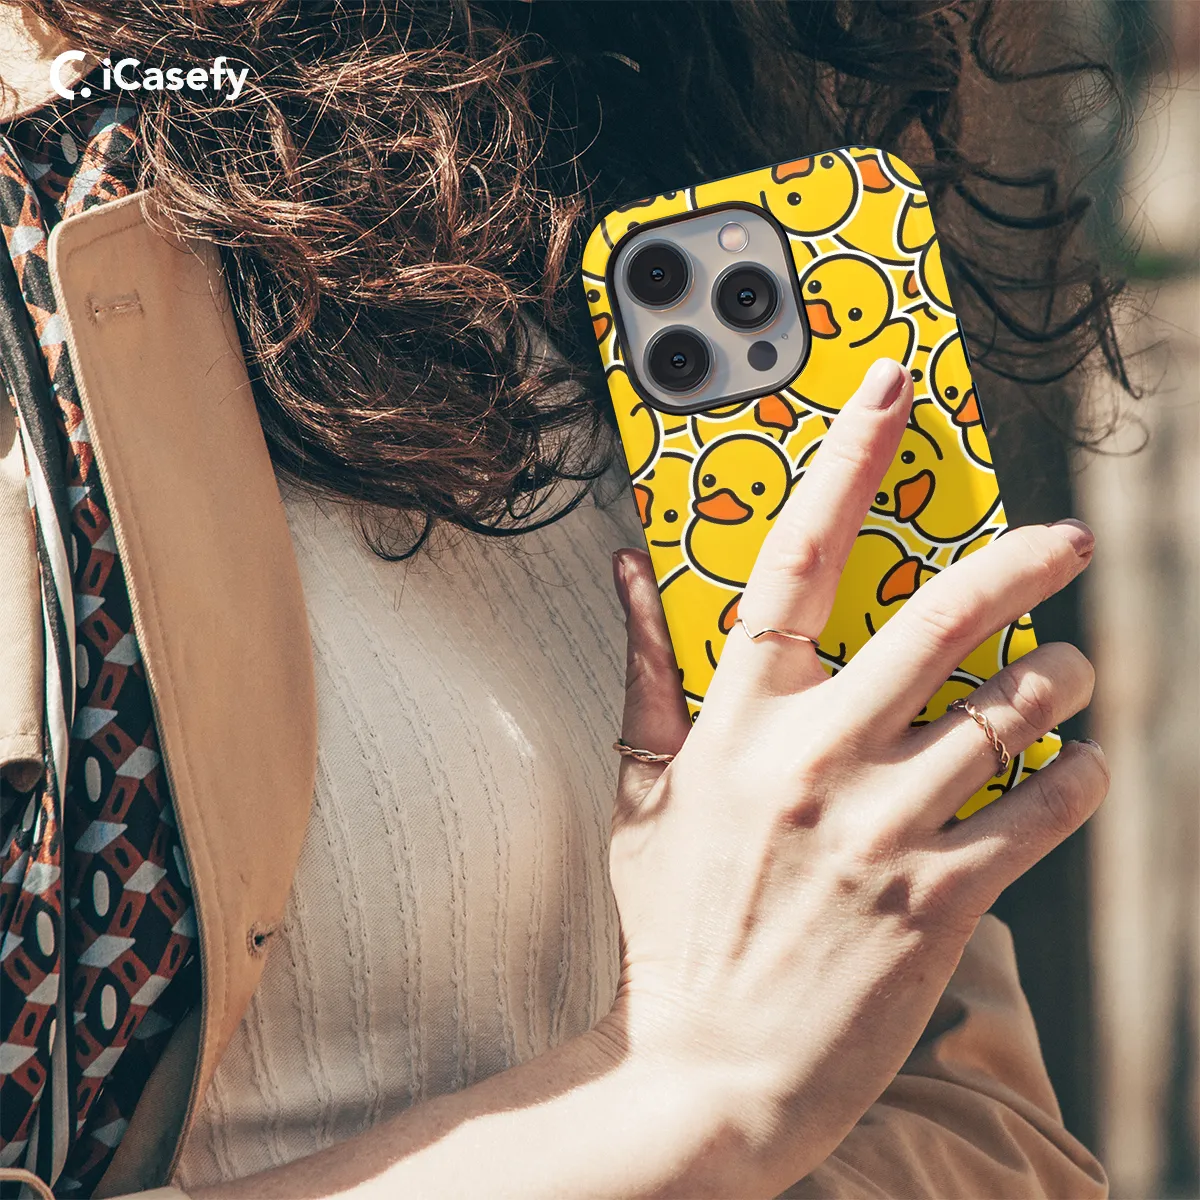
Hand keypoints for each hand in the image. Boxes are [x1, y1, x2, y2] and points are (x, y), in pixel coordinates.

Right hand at [605, 358, 1107, 1194]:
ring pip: (1007, 713)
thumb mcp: (642, 793)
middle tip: (1064, 538)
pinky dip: (1074, 776)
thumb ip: (644, 673)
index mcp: (737, 722)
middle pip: (937, 620)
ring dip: (1059, 681)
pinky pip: (1038, 811)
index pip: (794, 559)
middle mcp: (814, 759)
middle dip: (1019, 563)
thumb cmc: (673, 925)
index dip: (845, 461)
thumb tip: (627, 570)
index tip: (891, 393)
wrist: (706, 1070)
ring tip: (1072, 673)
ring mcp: (881, 828)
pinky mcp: (939, 899)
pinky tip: (1076, 765)